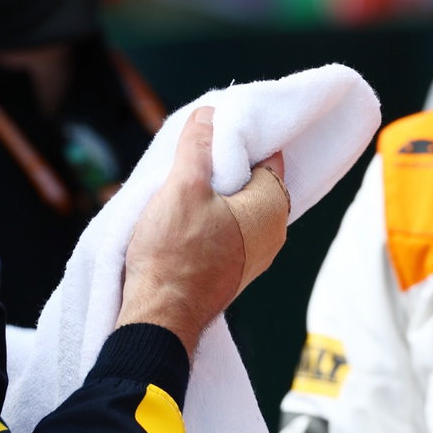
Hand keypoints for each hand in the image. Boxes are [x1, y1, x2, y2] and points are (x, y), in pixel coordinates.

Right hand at [117, 106, 289, 353]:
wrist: (160, 316)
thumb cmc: (175, 254)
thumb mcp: (183, 186)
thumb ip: (198, 146)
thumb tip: (208, 115)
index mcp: (271, 208)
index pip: (269, 156)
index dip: (244, 138)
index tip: (219, 126)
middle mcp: (272, 233)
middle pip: (253, 181)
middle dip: (227, 164)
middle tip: (198, 149)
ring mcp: (253, 255)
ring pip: (239, 206)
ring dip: (216, 192)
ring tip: (185, 179)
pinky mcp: (233, 270)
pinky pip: (229, 228)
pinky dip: (212, 216)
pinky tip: (186, 211)